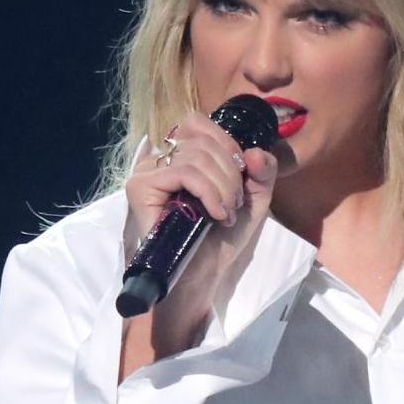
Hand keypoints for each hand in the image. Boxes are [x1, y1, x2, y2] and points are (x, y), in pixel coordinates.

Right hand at [119, 114, 281, 375]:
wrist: (199, 279)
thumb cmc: (218, 243)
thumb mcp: (251, 203)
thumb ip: (262, 173)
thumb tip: (256, 150)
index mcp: (180, 157)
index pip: (198, 123)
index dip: (226, 144)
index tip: (241, 177)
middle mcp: (160, 160)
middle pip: (202, 139)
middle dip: (231, 173)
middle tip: (234, 206)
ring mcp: (147, 172)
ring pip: (196, 155)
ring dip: (223, 186)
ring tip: (226, 215)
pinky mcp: (141, 187)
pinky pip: (184, 172)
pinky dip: (209, 191)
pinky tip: (216, 214)